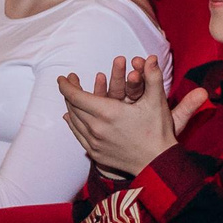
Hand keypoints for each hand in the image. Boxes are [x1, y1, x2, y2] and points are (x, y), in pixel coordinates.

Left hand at [58, 55, 209, 176]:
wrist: (158, 164)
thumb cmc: (158, 131)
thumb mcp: (157, 102)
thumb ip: (153, 77)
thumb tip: (152, 58)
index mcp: (108, 113)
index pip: (76, 96)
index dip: (67, 85)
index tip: (63, 77)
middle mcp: (97, 128)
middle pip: (73, 107)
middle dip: (69, 92)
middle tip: (70, 82)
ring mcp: (95, 143)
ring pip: (74, 121)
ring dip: (70, 107)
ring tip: (72, 97)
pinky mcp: (96, 154)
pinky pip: (78, 135)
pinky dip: (72, 124)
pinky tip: (71, 118)